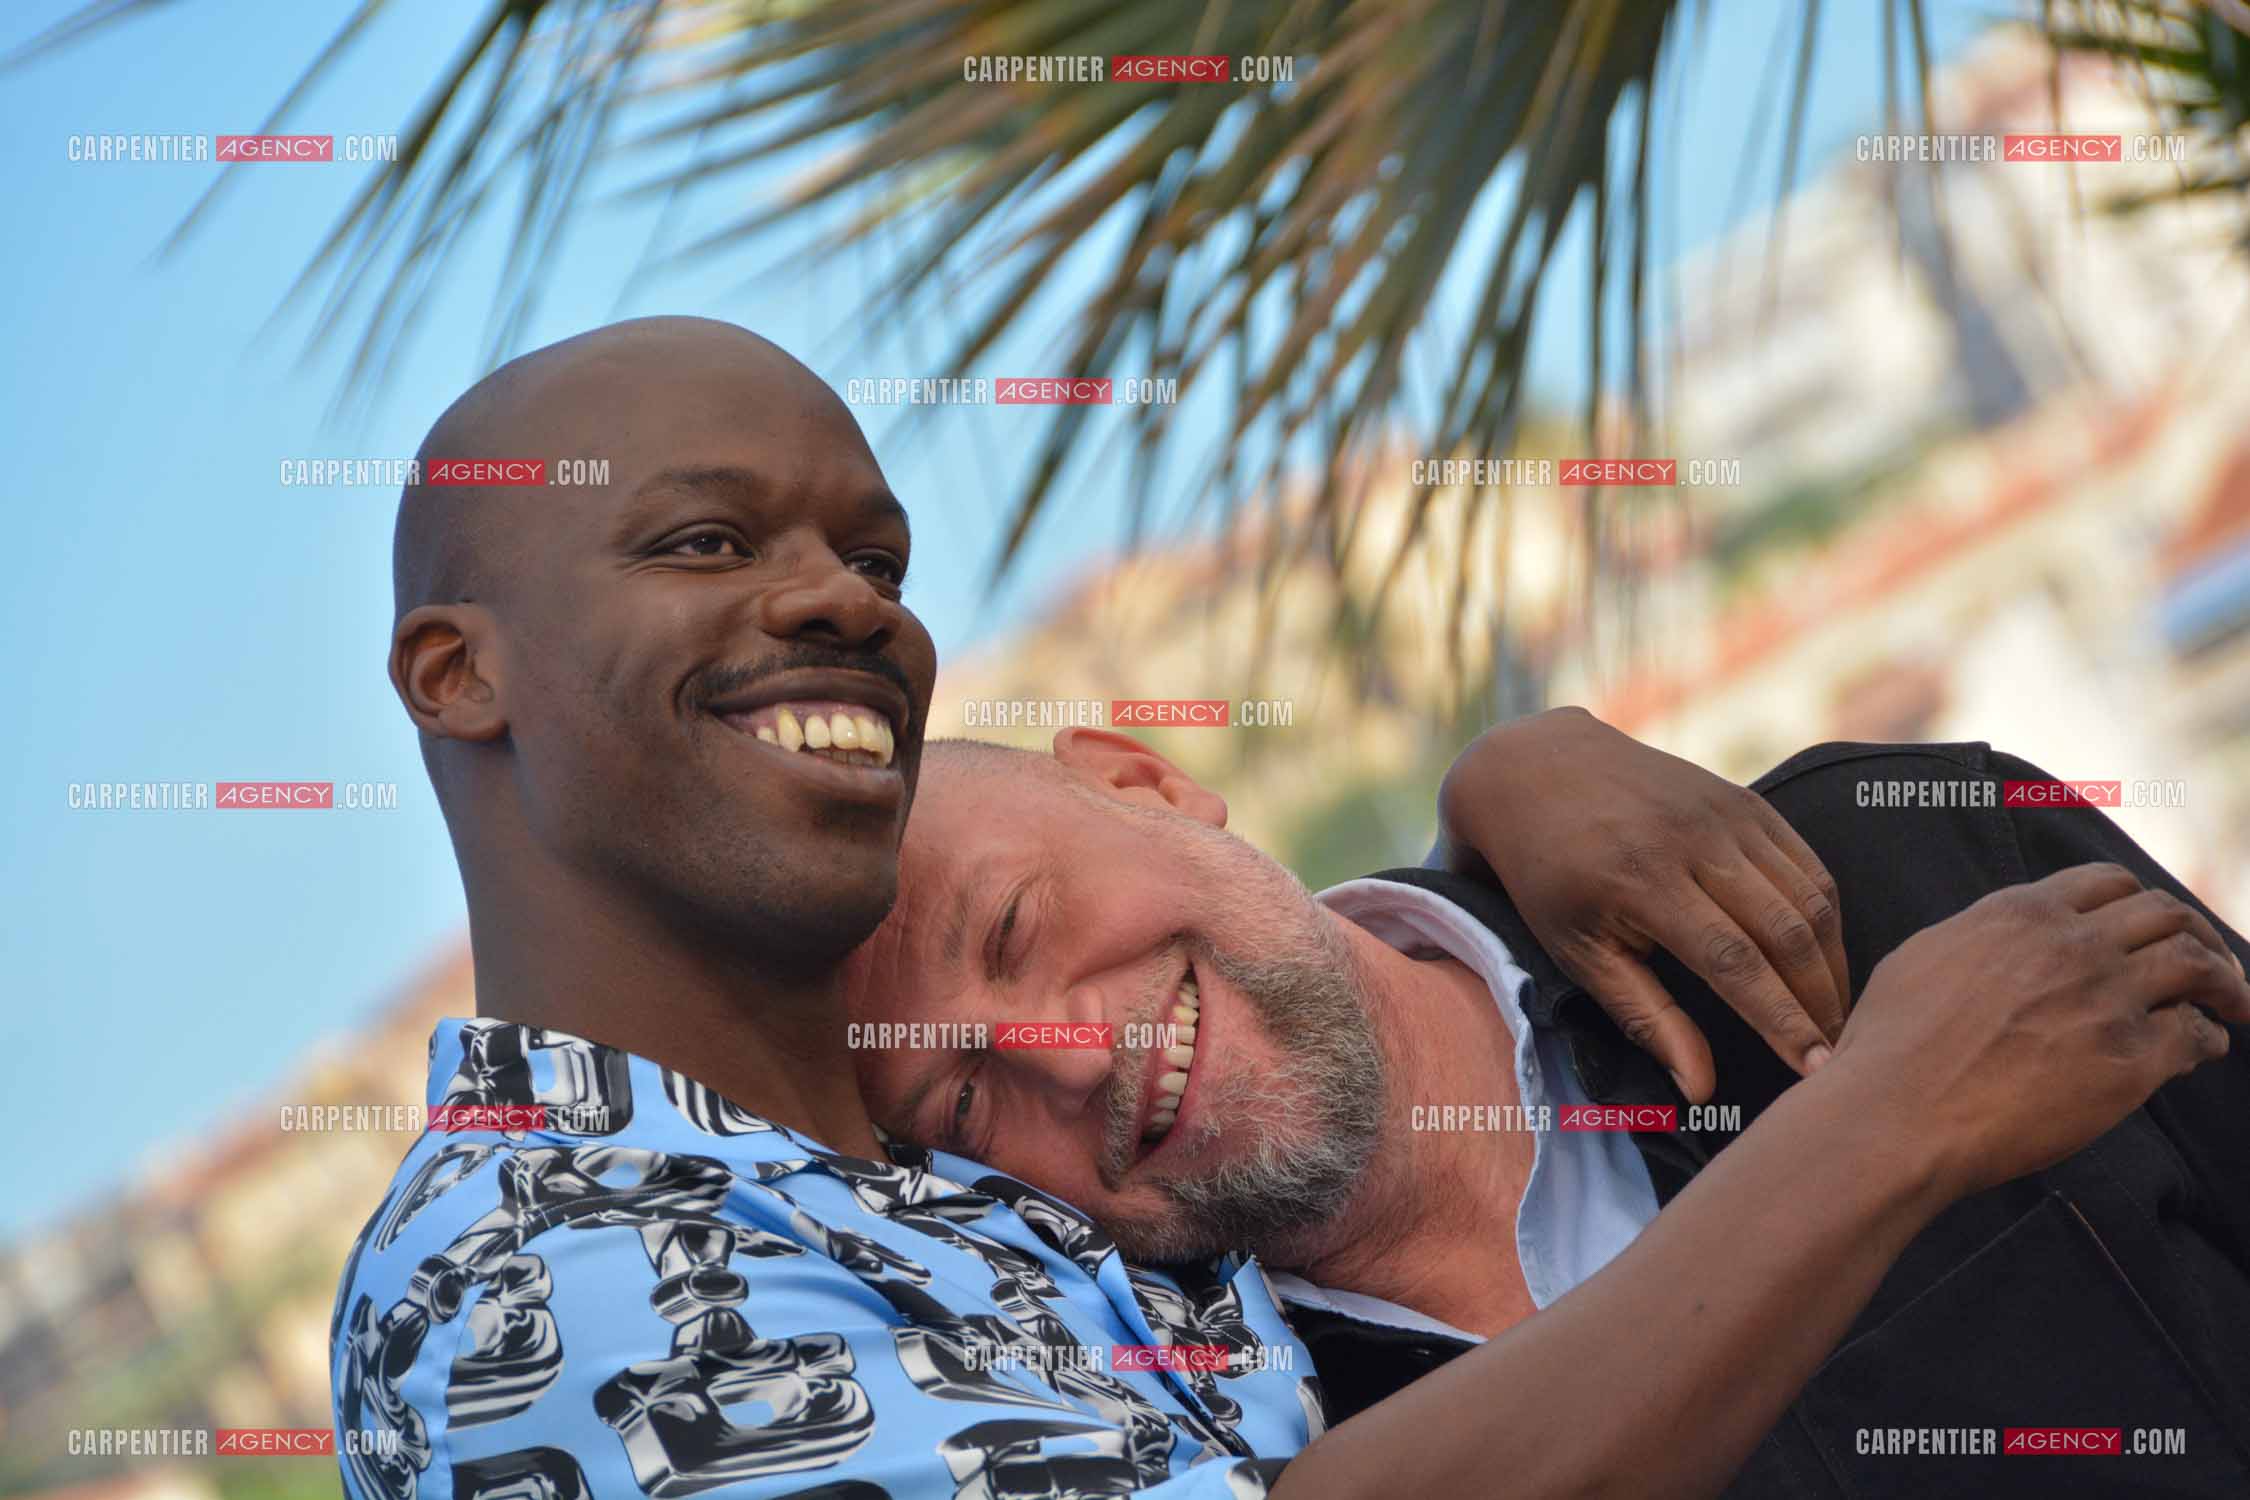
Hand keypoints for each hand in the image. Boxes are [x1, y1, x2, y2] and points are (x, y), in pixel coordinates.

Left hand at [1434, 708, 1845, 1101]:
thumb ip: (1645, 1016)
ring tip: (1834, 1014)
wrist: (1540, 770)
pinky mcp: (1744, 800)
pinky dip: (1825, 915)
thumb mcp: (1577, 950)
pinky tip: (1822, 958)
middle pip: (1786, 930)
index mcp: (1643, 881)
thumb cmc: (1549, 874)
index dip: (1782, 1020)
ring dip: (1832, 962)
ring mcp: (1725, 814)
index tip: (1817, 1069)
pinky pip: (1806, 862)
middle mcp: (1693, 840)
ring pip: (1809, 896)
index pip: (1735, 962)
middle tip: (1838, 1051)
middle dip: (1821, 1000)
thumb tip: (1700, 1088)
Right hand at [1831, 863, 2246, 1198]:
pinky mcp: (2131, 1061)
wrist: (1898, 1112)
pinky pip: (2196, 1035)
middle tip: (2211, 961)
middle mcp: (2073, 944)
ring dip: (2226, 980)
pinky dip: (2209, 1037)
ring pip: (2198, 965)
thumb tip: (1997, 940)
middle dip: (2198, 933)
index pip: (2108, 883)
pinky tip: (2204, 1048)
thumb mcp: (1922, 958)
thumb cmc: (1890, 1046)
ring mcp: (2107, 999)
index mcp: (2021, 913)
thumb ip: (1977, 937)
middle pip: (2167, 914)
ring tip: (2234, 1002)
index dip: (2139, 902)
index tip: (2151, 925)